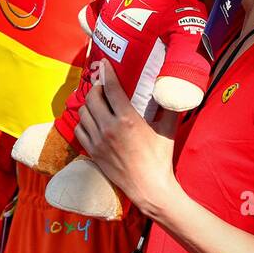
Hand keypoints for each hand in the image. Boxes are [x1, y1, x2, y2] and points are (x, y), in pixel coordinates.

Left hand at [73, 58, 179, 218]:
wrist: (149, 188)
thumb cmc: (160, 159)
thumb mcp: (168, 130)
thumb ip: (169, 107)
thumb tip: (173, 89)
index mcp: (127, 119)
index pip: (110, 88)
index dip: (106, 73)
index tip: (105, 64)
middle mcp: (108, 128)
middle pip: (92, 97)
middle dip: (96, 87)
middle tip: (102, 85)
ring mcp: (98, 141)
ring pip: (83, 112)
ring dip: (88, 103)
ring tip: (96, 100)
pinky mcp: (92, 152)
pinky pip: (79, 130)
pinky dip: (83, 121)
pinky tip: (90, 119)